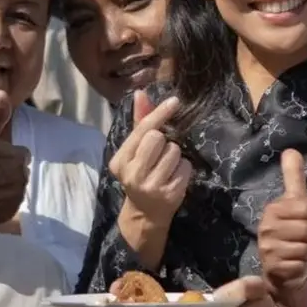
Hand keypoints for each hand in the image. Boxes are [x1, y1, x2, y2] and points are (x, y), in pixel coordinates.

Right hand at [0, 90, 30, 223]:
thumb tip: (4, 92)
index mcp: (19, 156)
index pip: (20, 156)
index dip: (4, 157)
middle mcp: (21, 178)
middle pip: (19, 174)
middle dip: (6, 172)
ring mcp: (15, 198)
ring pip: (14, 190)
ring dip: (3, 188)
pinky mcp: (7, 214)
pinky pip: (8, 208)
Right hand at [110, 91, 191, 225]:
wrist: (145, 213)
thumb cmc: (140, 174)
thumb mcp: (135, 151)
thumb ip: (140, 122)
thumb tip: (141, 93)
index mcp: (120, 161)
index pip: (143, 130)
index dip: (159, 114)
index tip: (175, 102)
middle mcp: (133, 174)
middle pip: (159, 138)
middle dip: (164, 142)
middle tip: (159, 155)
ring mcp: (152, 186)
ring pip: (175, 152)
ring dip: (175, 156)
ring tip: (166, 168)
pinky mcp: (170, 194)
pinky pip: (186, 167)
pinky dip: (184, 169)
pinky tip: (173, 178)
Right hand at [257, 150, 306, 306]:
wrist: (280, 269)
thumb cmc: (292, 232)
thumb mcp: (294, 203)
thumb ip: (293, 178)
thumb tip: (291, 150)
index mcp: (274, 209)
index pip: (306, 208)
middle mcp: (267, 228)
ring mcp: (269, 249)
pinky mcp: (275, 268)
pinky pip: (303, 265)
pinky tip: (302, 263)